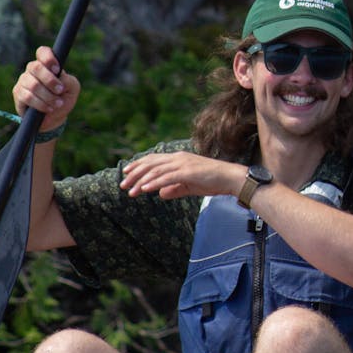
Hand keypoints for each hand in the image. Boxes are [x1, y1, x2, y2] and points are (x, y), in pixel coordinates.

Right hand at [13, 46, 80, 131]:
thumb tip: (59, 78)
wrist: (54, 118)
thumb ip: (68, 80)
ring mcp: (24, 81)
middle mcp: (33, 70)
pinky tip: (48, 108)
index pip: (43, 52)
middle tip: (60, 90)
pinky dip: (41, 104)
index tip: (57, 69)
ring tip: (58, 104)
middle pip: (36, 67)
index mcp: (47, 65)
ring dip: (48, 96)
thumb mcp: (72, 89)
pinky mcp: (18, 94)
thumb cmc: (64, 98)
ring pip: (33, 84)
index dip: (48, 58)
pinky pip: (28, 97)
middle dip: (50, 80)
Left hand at [119, 151, 242, 199]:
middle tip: (122, 185)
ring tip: (130, 191)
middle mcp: (178, 158)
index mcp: (178, 159)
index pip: (153, 160)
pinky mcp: (188, 172)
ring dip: (141, 181)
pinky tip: (144, 189)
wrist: (231, 178)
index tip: (127, 174)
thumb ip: (174, 189)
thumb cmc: (213, 181)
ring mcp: (183, 164)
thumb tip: (160, 193)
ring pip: (156, 171)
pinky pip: (167, 177)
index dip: (138, 165)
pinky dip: (154, 183)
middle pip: (150, 164)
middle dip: (135, 174)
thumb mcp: (190, 186)